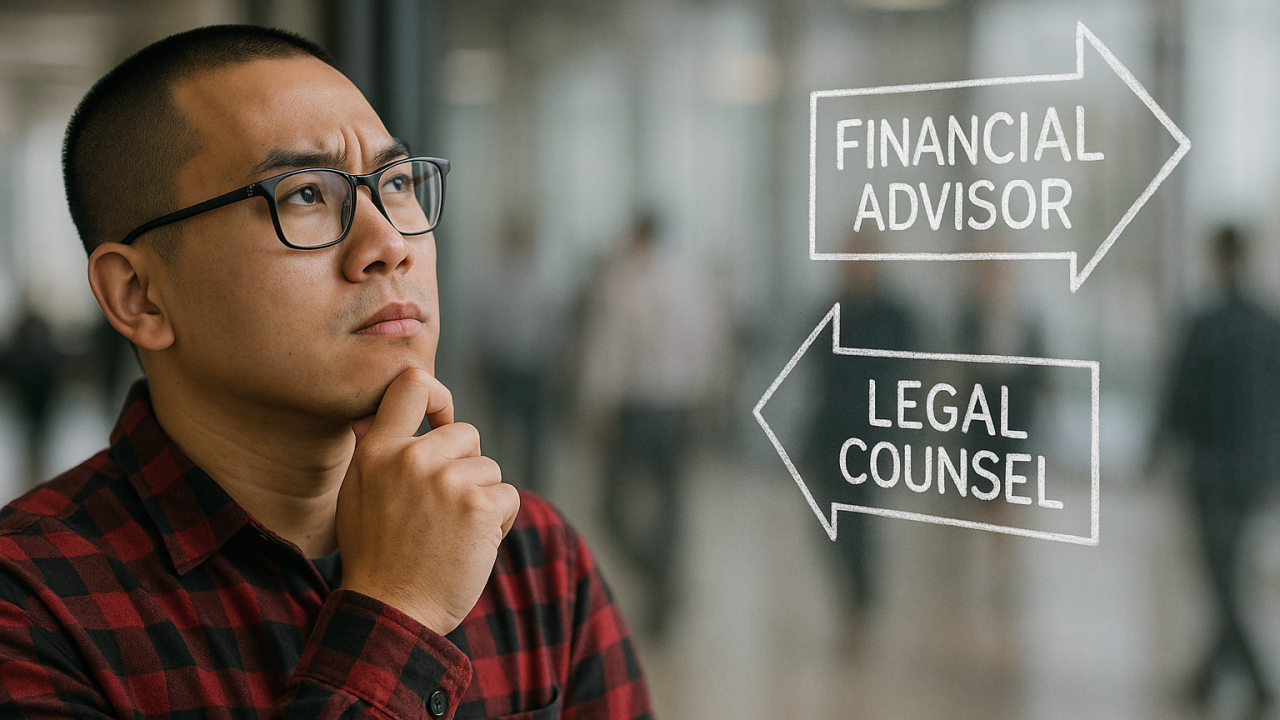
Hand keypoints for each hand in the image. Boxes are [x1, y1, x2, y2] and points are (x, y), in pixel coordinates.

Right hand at [336, 368, 519, 634]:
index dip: (438, 396)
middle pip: (467, 434)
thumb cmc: (376, 557)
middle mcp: (410, 458)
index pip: (412, 384)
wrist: (392, 613)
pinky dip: (499, 522)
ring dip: (481, 499)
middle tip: (442, 511)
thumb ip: (373, 454)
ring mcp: (446, 481)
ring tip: (451, 533)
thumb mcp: (356, 497)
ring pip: (489, 469)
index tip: (441, 423)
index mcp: (377, 451)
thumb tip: (370, 415)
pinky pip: (508, 496)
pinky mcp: (479, 506)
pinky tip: (471, 545)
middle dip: (465, 467)